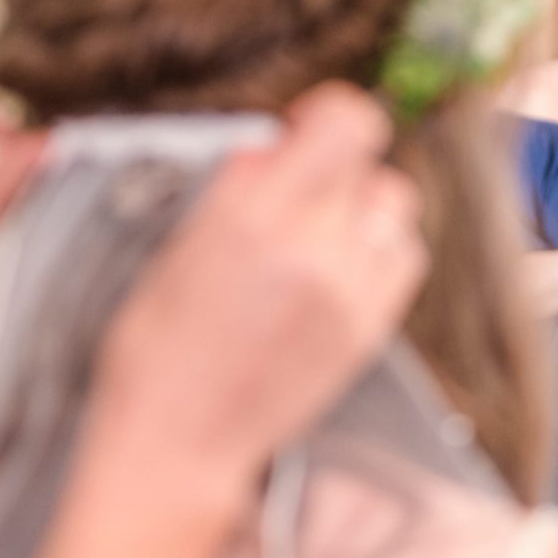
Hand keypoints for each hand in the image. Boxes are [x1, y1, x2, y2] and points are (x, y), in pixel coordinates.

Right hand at [90, 81, 427, 495]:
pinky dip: (378, 249)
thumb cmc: (154, 350)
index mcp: (251, 216)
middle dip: (333, 160)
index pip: (345, 123)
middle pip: (371, 158)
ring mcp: (349, 292)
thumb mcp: (174, 249)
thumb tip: (278, 146)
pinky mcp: (368, 329)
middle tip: (297, 186)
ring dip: (360, 203)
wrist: (179, 445)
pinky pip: (403, 256)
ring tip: (315, 232)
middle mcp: (311, 248)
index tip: (301, 126)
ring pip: (394, 203)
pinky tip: (337, 267)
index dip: (327, 111)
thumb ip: (236, 190)